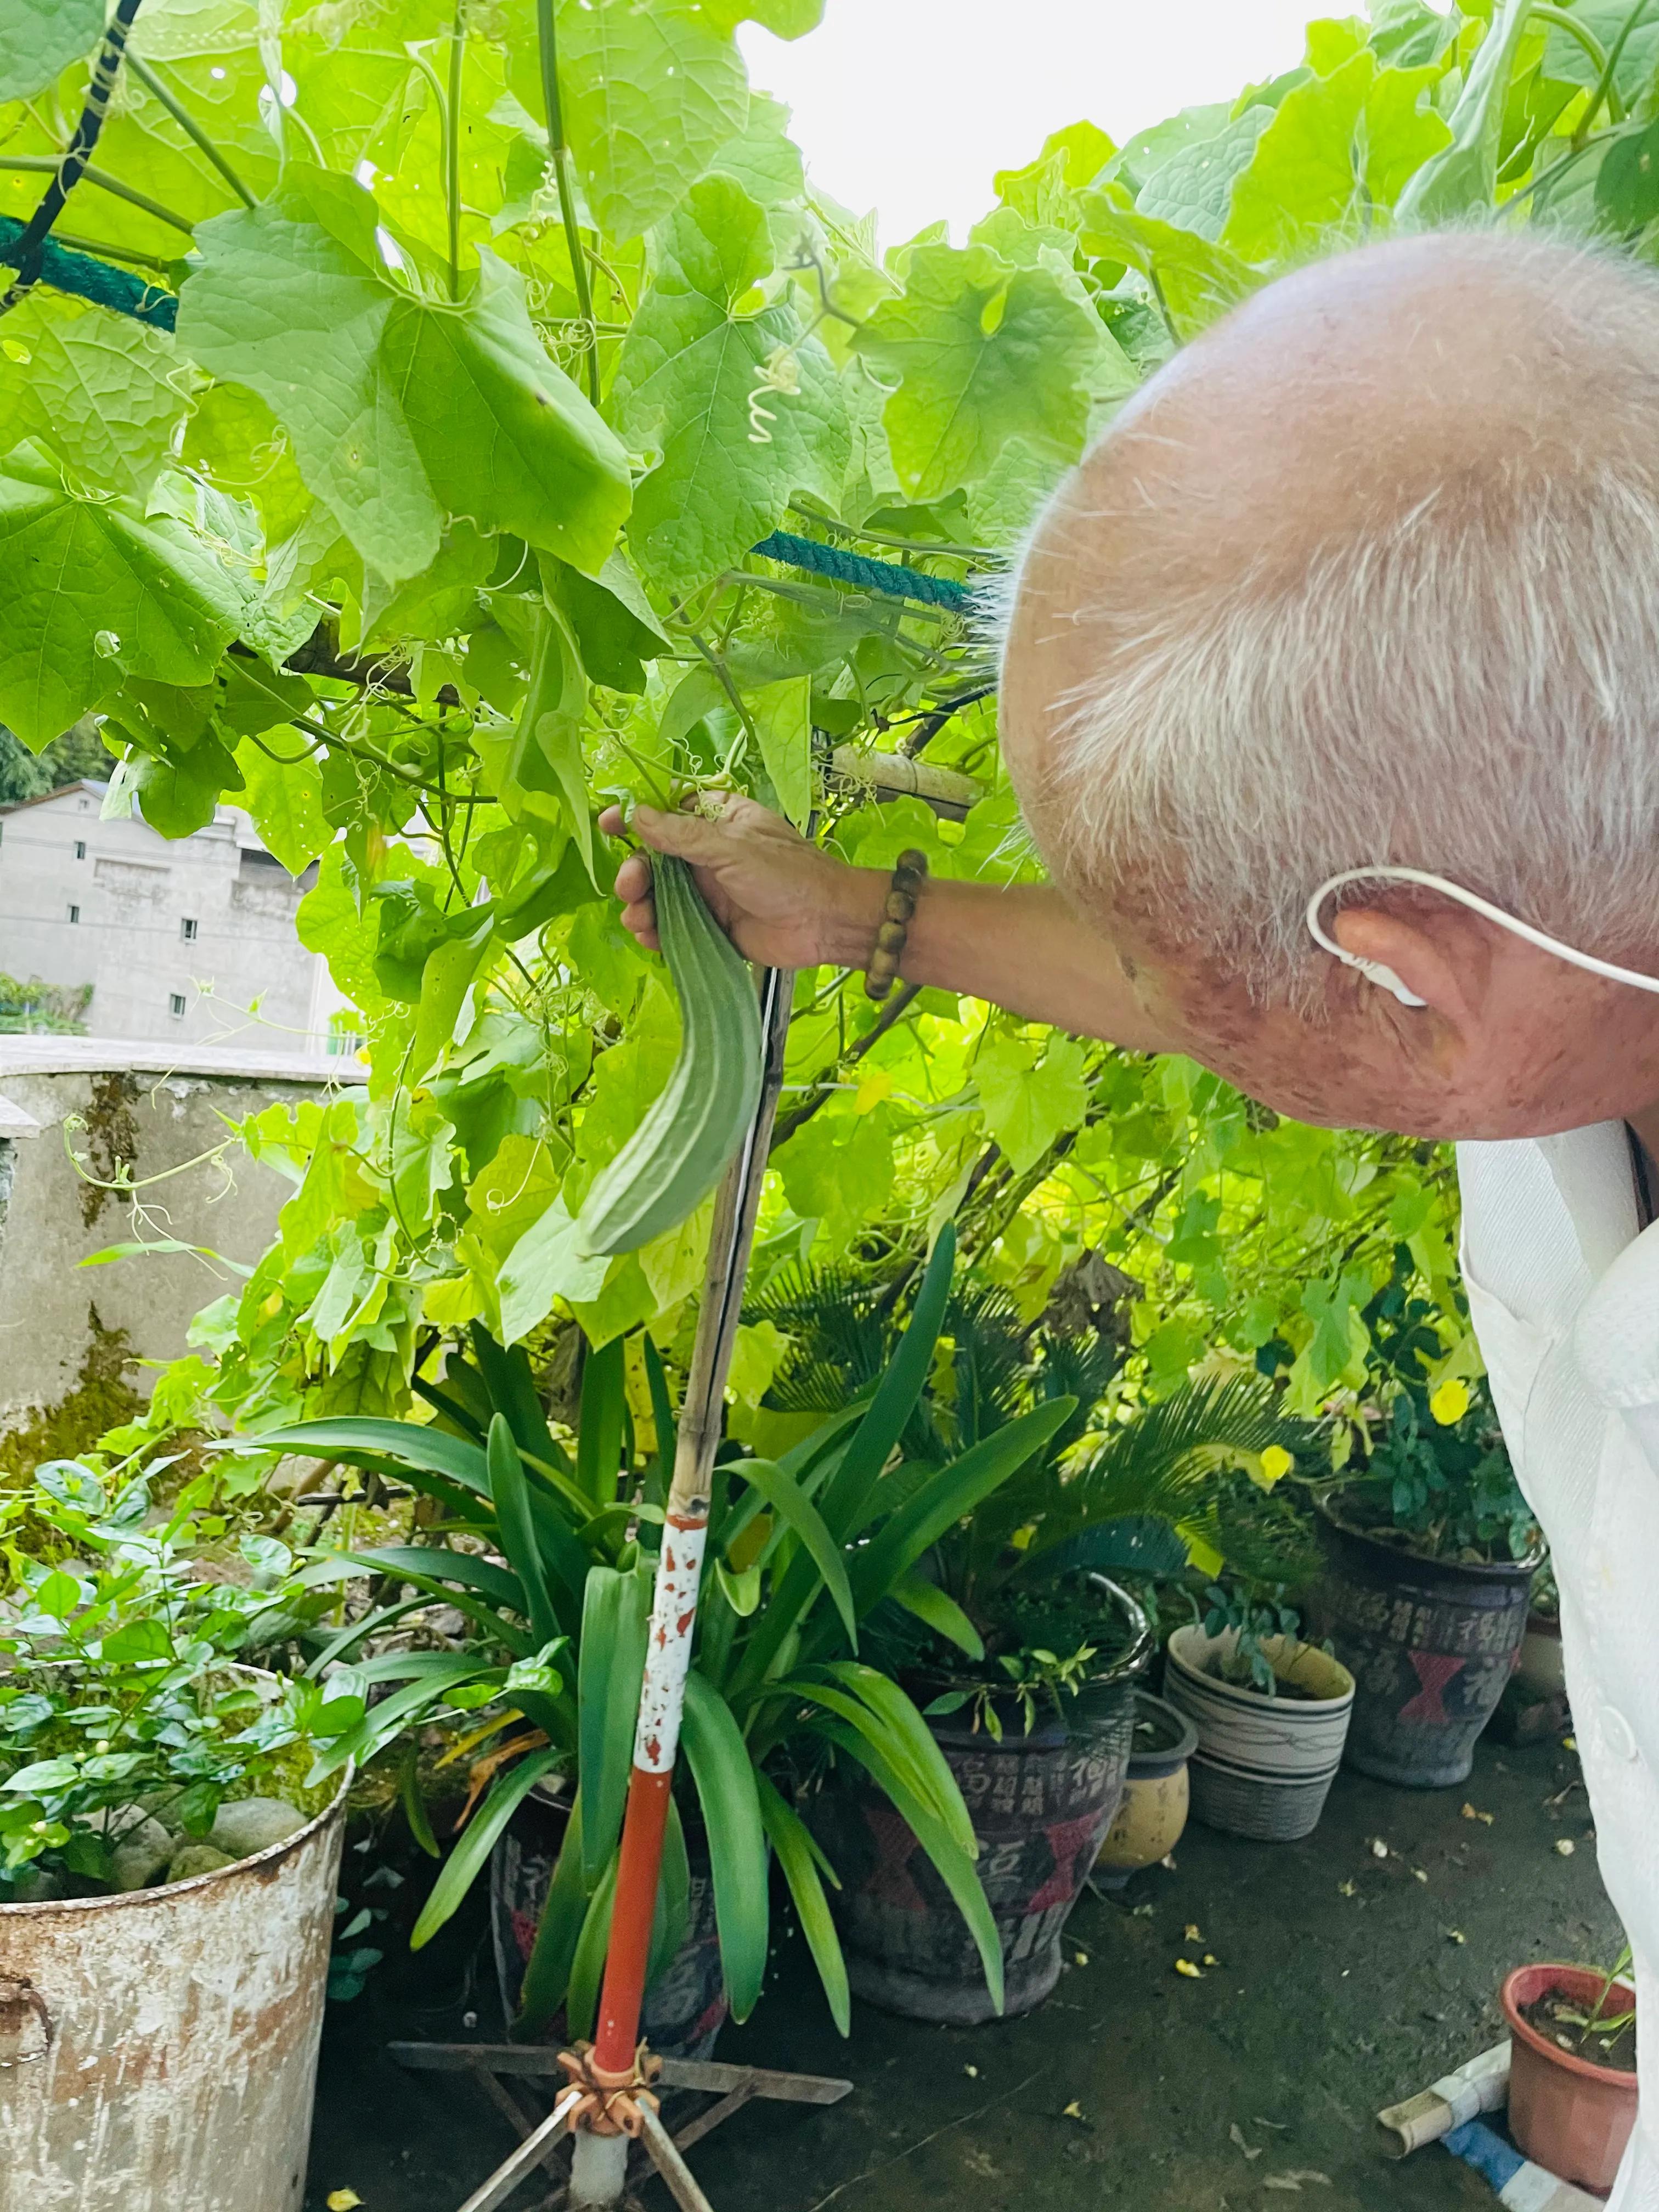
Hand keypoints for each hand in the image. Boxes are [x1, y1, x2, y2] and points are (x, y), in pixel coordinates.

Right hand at [600, 794, 882, 970]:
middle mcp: (708, 855)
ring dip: (640, 905)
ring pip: (658, 895)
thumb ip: (683, 835)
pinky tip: (649, 936)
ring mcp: (708, 892)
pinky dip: (655, 931)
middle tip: (629, 886)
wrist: (825, 924)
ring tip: (638, 918)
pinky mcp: (710, 926)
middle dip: (634, 872)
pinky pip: (672, 926)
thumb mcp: (732, 847)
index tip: (607, 824)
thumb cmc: (786, 874)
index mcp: (717, 822)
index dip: (635, 817)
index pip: (666, 812)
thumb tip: (638, 815)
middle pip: (653, 858)